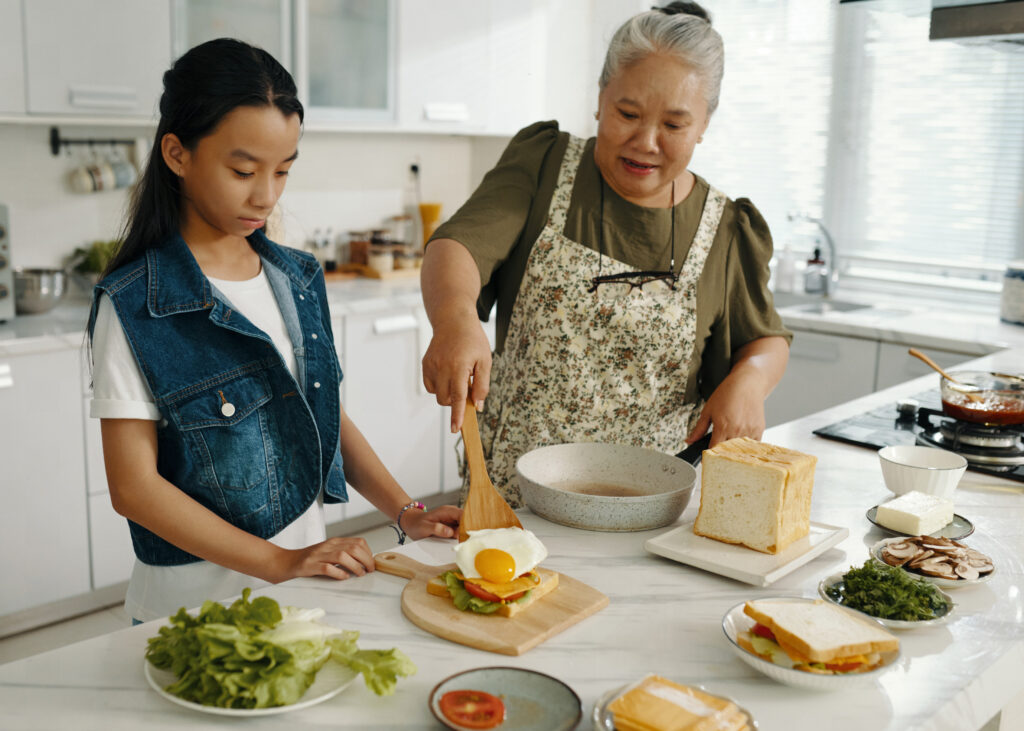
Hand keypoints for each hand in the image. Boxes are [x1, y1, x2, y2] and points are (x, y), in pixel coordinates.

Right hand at [277, 536, 374, 581]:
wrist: (285, 562)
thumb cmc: (309, 561)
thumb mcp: (328, 553)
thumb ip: (343, 554)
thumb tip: (364, 563)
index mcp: (334, 542)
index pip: (358, 542)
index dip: (369, 553)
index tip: (371, 563)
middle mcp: (328, 546)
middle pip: (354, 548)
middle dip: (366, 560)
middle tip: (369, 571)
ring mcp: (318, 555)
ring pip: (343, 556)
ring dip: (355, 566)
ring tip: (360, 574)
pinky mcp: (309, 566)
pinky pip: (327, 568)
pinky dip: (338, 573)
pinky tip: (343, 577)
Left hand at [400, 504, 461, 540]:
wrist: (411, 522)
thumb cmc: (416, 524)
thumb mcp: (424, 527)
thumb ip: (436, 528)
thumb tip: (449, 532)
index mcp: (447, 511)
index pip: (463, 515)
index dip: (467, 525)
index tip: (466, 536)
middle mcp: (452, 514)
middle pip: (467, 521)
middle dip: (468, 531)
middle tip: (466, 543)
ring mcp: (452, 520)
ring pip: (465, 526)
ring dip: (465, 535)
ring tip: (464, 544)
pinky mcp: (452, 526)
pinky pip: (460, 530)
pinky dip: (461, 537)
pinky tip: (460, 543)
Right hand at [421, 318, 491, 432]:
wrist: (453, 320)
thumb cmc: (473, 340)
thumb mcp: (485, 361)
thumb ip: (482, 385)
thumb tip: (477, 405)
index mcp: (459, 366)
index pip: (458, 397)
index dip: (457, 415)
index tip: (455, 429)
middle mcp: (442, 367)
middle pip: (446, 399)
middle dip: (455, 401)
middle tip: (466, 385)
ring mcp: (431, 365)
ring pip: (437, 394)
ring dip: (447, 393)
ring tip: (457, 375)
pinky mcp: (425, 364)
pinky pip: (430, 385)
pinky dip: (439, 386)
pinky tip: (447, 374)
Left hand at [686, 374, 766, 447]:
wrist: (747, 384)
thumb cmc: (727, 394)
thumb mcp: (708, 410)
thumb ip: (699, 429)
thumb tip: (689, 441)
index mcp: (723, 426)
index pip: (714, 449)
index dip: (709, 454)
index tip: (707, 456)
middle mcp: (737, 430)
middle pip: (727, 452)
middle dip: (721, 454)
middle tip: (717, 451)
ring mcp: (749, 431)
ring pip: (740, 450)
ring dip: (733, 450)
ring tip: (729, 441)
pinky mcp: (759, 430)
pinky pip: (752, 445)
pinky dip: (745, 446)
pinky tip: (740, 438)